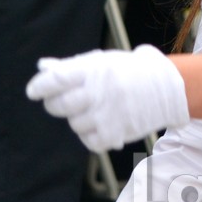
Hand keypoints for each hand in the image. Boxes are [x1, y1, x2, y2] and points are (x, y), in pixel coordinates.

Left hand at [25, 44, 190, 151]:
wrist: (168, 87)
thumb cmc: (130, 71)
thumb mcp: (103, 61)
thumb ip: (72, 66)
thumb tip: (43, 68)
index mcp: (94, 70)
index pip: (55, 80)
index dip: (39, 86)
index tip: (33, 91)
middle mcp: (98, 92)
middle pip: (58, 106)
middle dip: (55, 104)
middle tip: (62, 101)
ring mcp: (106, 115)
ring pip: (73, 124)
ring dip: (78, 118)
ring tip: (94, 109)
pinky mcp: (115, 134)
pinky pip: (89, 140)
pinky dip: (91, 135)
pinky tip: (101, 124)